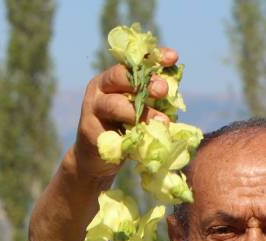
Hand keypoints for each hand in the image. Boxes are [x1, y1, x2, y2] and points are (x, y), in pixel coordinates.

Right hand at [72, 48, 178, 179]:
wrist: (96, 158)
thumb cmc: (124, 129)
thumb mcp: (141, 109)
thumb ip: (154, 99)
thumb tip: (175, 90)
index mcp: (114, 78)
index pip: (133, 62)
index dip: (152, 58)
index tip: (172, 58)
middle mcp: (100, 88)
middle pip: (119, 76)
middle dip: (144, 82)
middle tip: (163, 90)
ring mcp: (92, 108)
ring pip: (115, 104)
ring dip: (140, 113)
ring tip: (162, 122)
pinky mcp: (89, 131)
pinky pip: (111, 131)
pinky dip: (129, 136)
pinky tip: (142, 141)